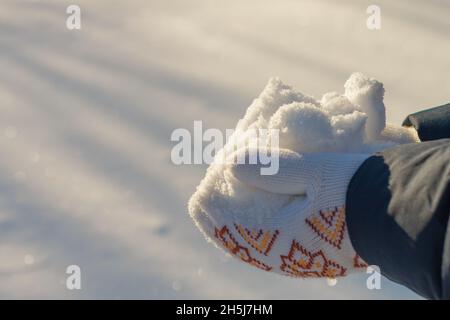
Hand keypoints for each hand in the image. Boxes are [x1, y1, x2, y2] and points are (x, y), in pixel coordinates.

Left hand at [189, 148, 370, 277]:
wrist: (398, 215)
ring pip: (253, 246)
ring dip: (240, 223)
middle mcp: (282, 255)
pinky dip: (260, 230)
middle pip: (235, 239)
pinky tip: (261, 216)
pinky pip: (273, 247)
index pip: (224, 227)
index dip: (210, 205)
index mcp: (276, 236)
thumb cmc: (354, 189)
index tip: (205, 187)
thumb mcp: (313, 171)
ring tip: (232, 203)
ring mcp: (297, 260)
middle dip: (222, 214)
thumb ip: (272, 168)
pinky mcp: (311, 257)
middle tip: (214, 194)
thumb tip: (231, 164)